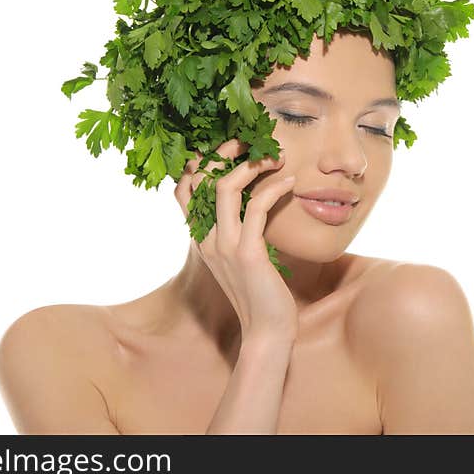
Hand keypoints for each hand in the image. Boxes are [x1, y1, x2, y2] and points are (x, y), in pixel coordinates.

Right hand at [174, 138, 298, 340]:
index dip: (199, 162)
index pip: (183, 189)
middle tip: (250, 141)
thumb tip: (252, 200)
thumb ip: (237, 230)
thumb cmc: (258, 292)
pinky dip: (275, 189)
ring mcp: (224, 246)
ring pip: (225, 188)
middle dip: (223, 152)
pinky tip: (291, 182)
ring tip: (276, 156)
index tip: (226, 147)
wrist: (266, 331)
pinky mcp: (248, 254)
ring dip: (252, 164)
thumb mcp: (240, 256)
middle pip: (201, 179)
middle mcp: (206, 238)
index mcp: (200, 238)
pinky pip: (257, 209)